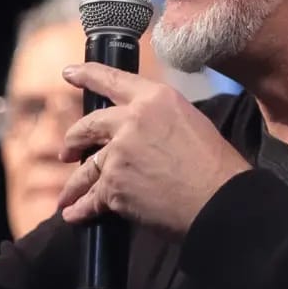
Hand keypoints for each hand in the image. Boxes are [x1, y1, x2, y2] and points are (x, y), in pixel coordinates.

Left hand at [56, 63, 250, 238]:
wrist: (220, 200)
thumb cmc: (216, 166)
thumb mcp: (190, 121)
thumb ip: (158, 119)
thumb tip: (141, 132)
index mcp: (155, 98)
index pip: (112, 80)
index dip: (86, 75)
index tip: (69, 73)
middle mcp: (132, 120)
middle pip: (88, 125)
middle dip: (73, 139)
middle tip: (68, 150)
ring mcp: (119, 153)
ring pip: (86, 168)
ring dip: (74, 184)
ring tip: (67, 195)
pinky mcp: (114, 185)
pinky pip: (91, 198)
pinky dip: (82, 209)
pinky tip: (74, 214)